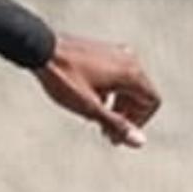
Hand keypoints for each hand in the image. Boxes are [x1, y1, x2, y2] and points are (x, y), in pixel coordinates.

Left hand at [36, 33, 158, 148]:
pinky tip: (90, 101)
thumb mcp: (89, 107)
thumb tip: (140, 142)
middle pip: (140, 93)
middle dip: (126, 116)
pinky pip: (116, 74)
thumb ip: (116, 124)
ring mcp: (116, 52)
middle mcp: (130, 59)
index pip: (152, 101)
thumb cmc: (64, 79)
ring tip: (97, 121)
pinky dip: (109, 91)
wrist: (40, 49)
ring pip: (127, 84)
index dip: (139, 122)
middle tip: (107, 135)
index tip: (119, 136)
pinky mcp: (103, 50)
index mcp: (131, 73)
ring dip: (117, 105)